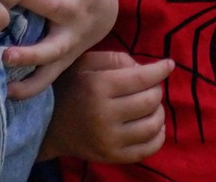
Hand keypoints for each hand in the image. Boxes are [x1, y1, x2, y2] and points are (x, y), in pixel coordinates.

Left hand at [6, 0, 119, 99]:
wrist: (108, 9)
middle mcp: (75, 8)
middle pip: (49, 6)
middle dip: (25, 5)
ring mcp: (71, 36)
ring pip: (51, 48)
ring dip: (29, 53)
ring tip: (4, 56)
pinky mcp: (66, 57)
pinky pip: (49, 76)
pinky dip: (30, 85)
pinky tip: (8, 90)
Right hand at [43, 51, 172, 163]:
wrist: (47, 125)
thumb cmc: (71, 87)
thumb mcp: (87, 62)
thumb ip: (118, 59)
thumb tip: (147, 69)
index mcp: (98, 87)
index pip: (142, 78)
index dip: (161, 70)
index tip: (168, 65)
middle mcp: (104, 115)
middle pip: (151, 100)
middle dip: (156, 89)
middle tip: (149, 86)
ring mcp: (108, 140)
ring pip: (153, 125)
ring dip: (158, 112)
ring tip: (149, 105)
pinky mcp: (111, 157)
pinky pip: (148, 149)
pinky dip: (158, 136)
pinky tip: (153, 125)